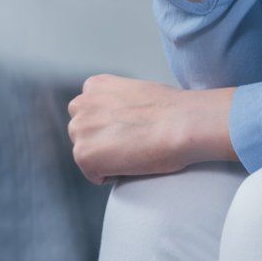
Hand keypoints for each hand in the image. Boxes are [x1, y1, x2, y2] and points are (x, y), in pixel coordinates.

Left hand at [68, 74, 237, 184]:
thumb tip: (118, 120)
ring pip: (86, 153)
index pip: (88, 113)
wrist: (181, 122)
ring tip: (133, 150)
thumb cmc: (171, 109)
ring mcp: (80, 129)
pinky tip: (132, 161)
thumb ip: (116, 102)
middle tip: (132, 141)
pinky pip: (94, 175)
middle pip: (82, 132)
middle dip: (102, 140)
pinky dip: (111, 175)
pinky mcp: (83, 154)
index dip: (110, 124)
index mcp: (95, 85)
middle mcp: (82, 103)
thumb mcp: (136, 91)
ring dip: (105, 157)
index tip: (130, 127)